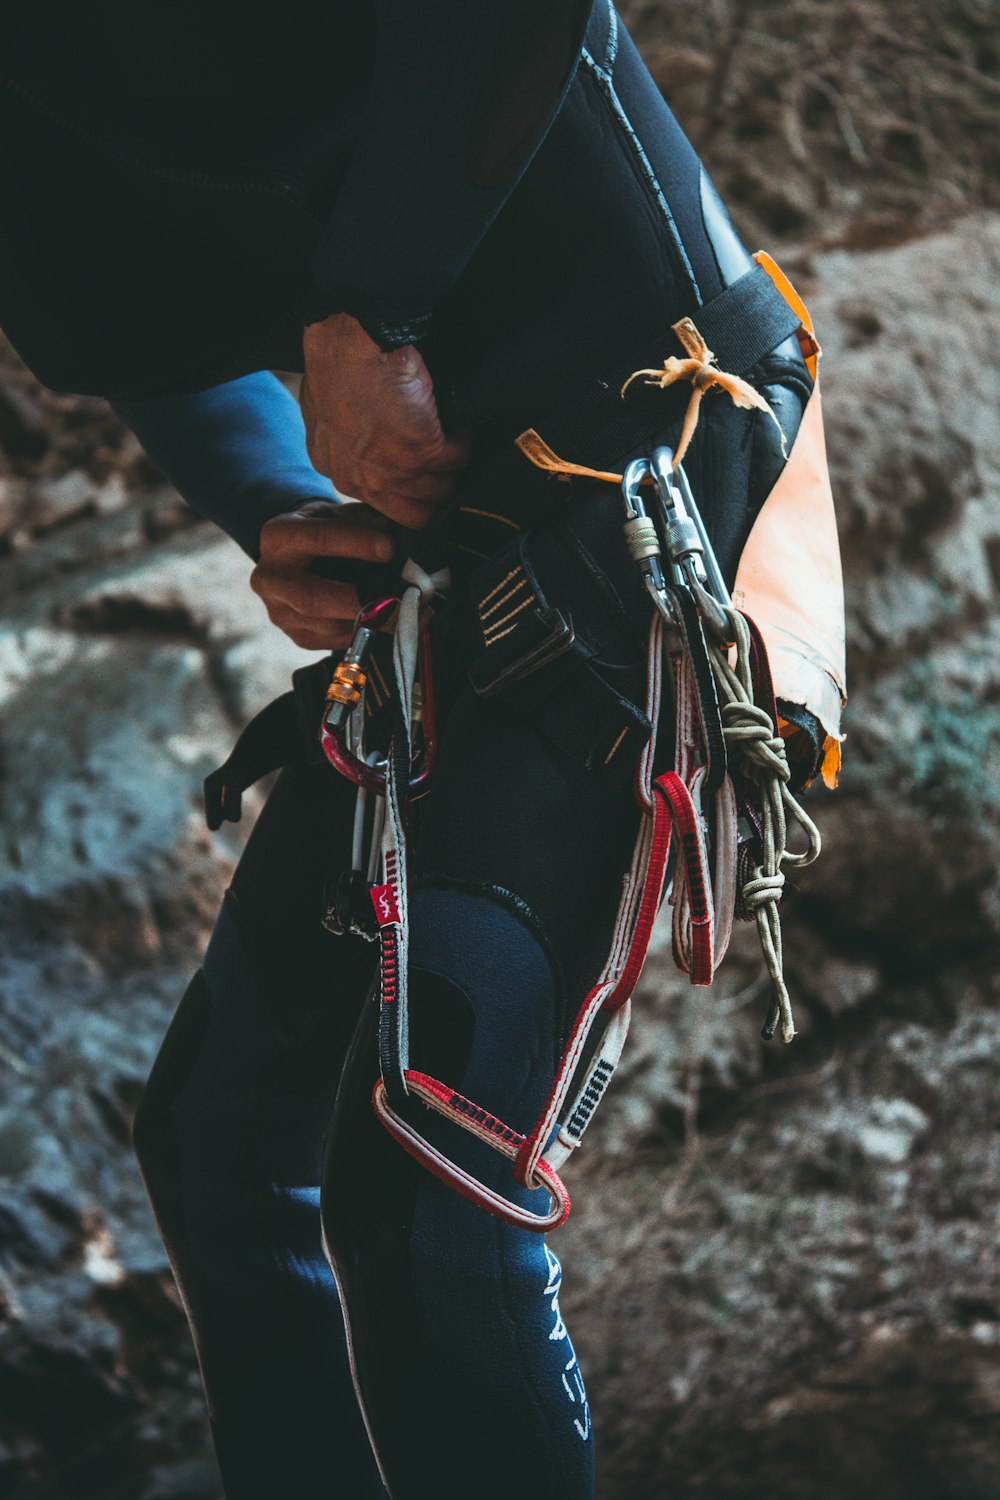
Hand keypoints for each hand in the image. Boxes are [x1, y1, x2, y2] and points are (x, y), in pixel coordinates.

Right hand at [250, 499, 393, 649]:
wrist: (298, 560)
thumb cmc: (327, 531)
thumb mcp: (340, 515)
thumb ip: (364, 521)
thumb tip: (395, 536)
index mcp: (278, 536)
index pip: (318, 539)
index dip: (356, 543)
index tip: (390, 547)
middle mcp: (269, 578)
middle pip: (312, 598)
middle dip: (357, 599)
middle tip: (394, 595)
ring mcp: (279, 613)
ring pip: (327, 626)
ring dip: (367, 619)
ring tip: (397, 607)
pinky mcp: (298, 636)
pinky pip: (335, 641)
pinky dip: (364, 631)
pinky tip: (382, 618)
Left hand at [301, 312, 470, 528]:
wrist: (350, 344)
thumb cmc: (336, 363)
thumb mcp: (326, 413)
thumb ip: (346, 442)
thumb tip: (365, 446)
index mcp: (339, 471)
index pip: (383, 509)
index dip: (409, 495)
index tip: (422, 477)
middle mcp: (365, 480)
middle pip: (419, 513)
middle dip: (436, 489)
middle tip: (445, 463)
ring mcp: (394, 470)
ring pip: (443, 488)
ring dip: (453, 464)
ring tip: (453, 438)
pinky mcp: (422, 451)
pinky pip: (460, 457)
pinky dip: (465, 439)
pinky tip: (459, 423)